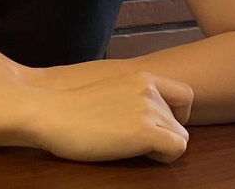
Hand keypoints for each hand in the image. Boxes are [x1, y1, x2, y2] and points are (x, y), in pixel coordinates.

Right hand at [33, 72, 193, 163]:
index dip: (178, 114)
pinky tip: (139, 154)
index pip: (185, 94)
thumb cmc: (69, 108)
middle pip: (181, 121)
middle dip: (165, 134)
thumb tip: (141, 115)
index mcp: (142, 77)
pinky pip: (177, 149)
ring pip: (181, 137)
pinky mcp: (145, 132)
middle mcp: (150, 90)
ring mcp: (149, 110)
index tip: (159, 125)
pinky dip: (164, 157)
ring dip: (161, 146)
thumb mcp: (109, 91)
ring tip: (132, 147)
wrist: (50, 113)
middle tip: (139, 141)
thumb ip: (131, 96)